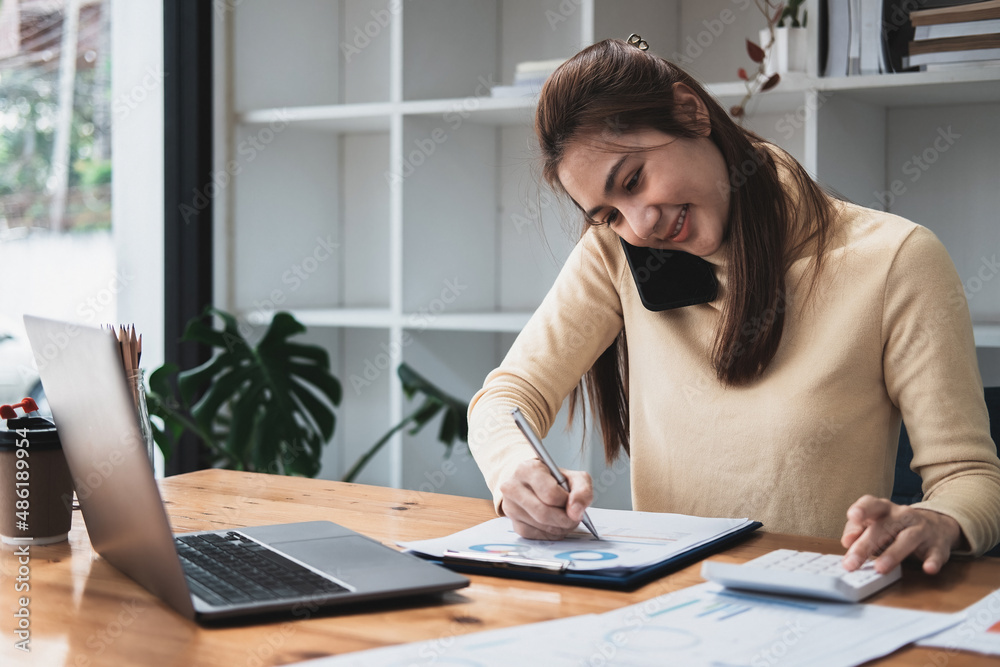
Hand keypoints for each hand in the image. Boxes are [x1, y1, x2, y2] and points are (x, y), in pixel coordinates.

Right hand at [498, 459, 593, 539]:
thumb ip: (582, 490)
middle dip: (565, 519)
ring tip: (565, 519)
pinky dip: (550, 534)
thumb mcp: (573, 477)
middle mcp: (513, 487)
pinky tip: (554, 524)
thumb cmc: (553, 479)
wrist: (532, 483)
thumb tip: (576, 512)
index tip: (572, 501)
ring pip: (540, 526)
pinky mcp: (513, 523)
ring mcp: (510, 506)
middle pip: (544, 513)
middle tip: (574, 518)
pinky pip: (535, 536)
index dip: (567, 502)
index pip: (550, 494)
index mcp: (528, 469)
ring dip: (560, 528)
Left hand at [840, 495, 962, 574]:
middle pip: (884, 527)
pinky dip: (933, 561)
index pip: (872, 504)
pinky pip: (936, 553)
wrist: (937, 525)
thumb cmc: (896, 527)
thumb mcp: (876, 524)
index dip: (863, 509)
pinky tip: (928, 569)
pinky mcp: (938, 546)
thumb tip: (847, 541)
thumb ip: (858, 530)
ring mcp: (922, 530)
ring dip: (893, 554)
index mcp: (884, 509)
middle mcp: (903, 516)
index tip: (853, 516)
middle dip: (866, 545)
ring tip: (880, 568)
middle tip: (851, 563)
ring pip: (908, 538)